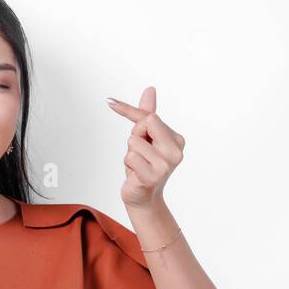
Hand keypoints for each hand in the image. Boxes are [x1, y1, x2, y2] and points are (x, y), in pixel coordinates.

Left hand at [107, 86, 184, 207]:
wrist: (143, 198)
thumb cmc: (144, 166)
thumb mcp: (145, 138)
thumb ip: (147, 114)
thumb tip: (150, 90)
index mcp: (177, 139)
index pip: (150, 116)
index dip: (129, 110)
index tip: (110, 102)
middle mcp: (176, 151)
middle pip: (144, 123)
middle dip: (135, 135)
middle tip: (139, 152)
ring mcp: (166, 164)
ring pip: (133, 141)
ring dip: (130, 153)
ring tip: (138, 165)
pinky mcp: (152, 176)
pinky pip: (130, 157)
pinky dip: (128, 165)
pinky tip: (136, 174)